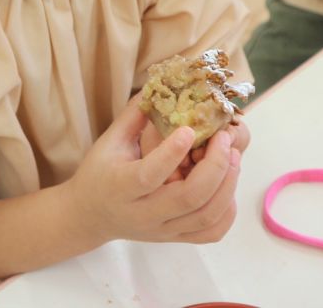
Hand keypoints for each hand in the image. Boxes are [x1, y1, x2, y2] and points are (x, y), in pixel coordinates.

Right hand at [66, 99, 240, 245]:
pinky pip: (211, 233)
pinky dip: (227, 211)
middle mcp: (143, 214)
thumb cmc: (99, 172)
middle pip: (189, 198)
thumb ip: (134, 115)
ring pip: (206, 217)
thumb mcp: (109, 141)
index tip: (189, 129)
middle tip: (223, 138)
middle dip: (215, 167)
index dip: (171, 153)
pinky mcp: (174, 237)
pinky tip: (226, 185)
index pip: (149, 175)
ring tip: (232, 156)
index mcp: (121, 187)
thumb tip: (160, 85)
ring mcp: (162, 230)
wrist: (90, 215)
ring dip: (227, 185)